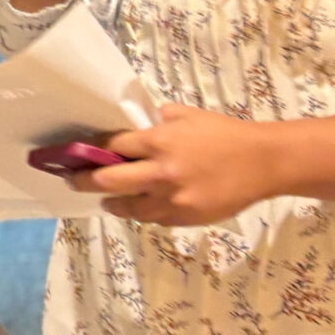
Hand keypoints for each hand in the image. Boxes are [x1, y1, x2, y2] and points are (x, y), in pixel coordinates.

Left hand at [79, 104, 278, 225]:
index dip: (88, 149)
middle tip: (71, 180)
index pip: (110, 146)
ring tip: (105, 198)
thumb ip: (159, 120)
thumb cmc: (225, 134)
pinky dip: (142, 211)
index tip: (73, 153)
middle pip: (106, 180)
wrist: (263, 163)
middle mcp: (159, 172)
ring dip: (111, 202)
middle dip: (82, 181)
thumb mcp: (187, 115)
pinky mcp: (184, 218)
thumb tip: (137, 125)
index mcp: (158, 142)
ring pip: (127, 207)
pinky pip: (152, 218)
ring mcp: (171, 199)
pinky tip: (139, 205)